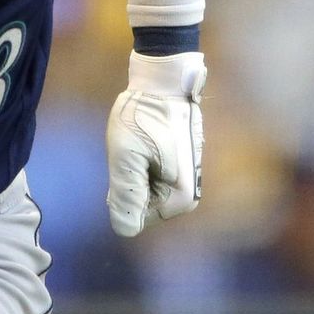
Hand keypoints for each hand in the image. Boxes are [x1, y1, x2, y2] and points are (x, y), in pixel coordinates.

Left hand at [105, 51, 204, 237]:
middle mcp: (189, 197)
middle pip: (142, 207)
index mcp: (180, 199)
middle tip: (135, 151)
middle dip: (131, 182)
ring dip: (136, 171)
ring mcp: (187, 182)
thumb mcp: (126, 155)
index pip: (136, 218)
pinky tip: (147, 142)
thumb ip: (126, 194)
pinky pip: (152, 179)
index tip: (132, 161)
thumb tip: (125, 230)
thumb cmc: (144, 116)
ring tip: (141, 144)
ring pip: (145, 193)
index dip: (124, 191)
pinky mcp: (182, 169)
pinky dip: (143, 163)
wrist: (165, 83)